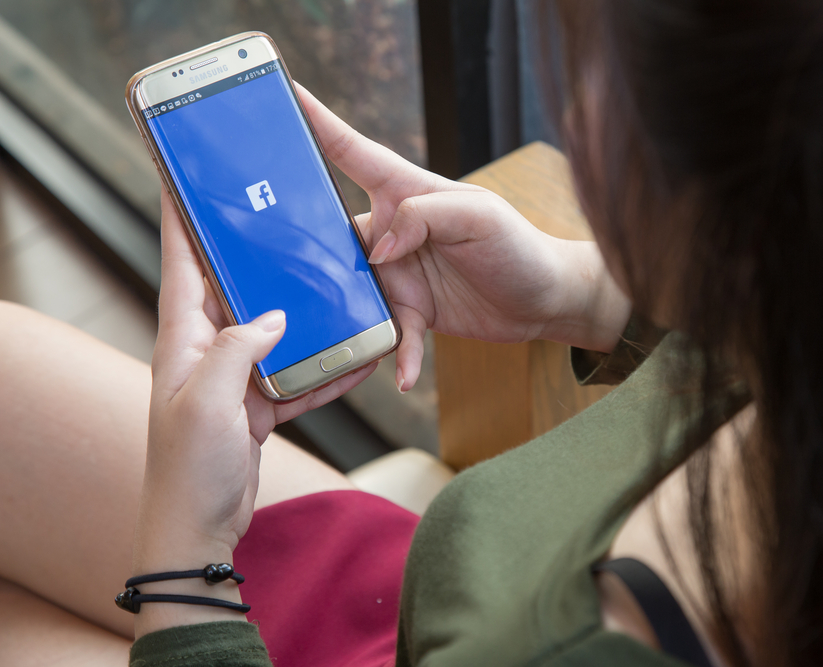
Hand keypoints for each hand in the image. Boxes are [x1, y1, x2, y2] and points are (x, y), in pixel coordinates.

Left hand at [132, 189, 378, 635]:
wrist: (198, 530)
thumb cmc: (189, 468)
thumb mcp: (209, 400)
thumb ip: (239, 348)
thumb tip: (276, 316)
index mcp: (182, 340)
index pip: (182, 264)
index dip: (185, 219)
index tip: (193, 176)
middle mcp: (205, 351)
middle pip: (234, 289)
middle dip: (259, 258)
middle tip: (291, 223)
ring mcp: (232, 379)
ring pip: (274, 331)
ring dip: (306, 315)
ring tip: (338, 288)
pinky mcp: (256, 405)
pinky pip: (296, 375)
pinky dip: (324, 368)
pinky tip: (357, 358)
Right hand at [296, 85, 630, 391]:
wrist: (547, 301)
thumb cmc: (520, 246)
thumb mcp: (478, 216)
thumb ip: (423, 216)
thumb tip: (379, 249)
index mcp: (408, 192)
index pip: (352, 153)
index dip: (316, 124)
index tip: (279, 96)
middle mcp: (396, 230)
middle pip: (334, 231)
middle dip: (303, 242)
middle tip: (269, 256)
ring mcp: (400, 272)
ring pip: (351, 288)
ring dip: (343, 310)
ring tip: (330, 330)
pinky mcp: (413, 310)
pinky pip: (388, 332)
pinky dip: (393, 352)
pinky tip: (399, 372)